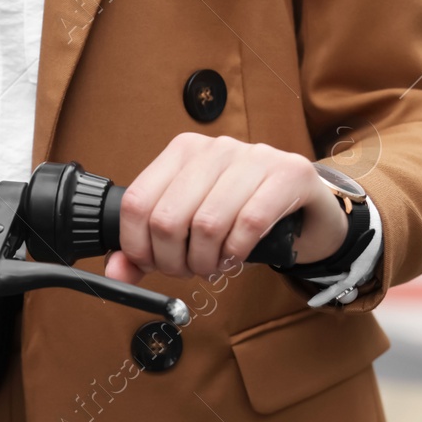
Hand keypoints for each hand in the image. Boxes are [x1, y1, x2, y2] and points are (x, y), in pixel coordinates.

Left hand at [104, 133, 349, 284]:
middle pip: (168, 218)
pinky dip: (236, 252)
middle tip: (187, 269)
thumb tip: (115, 273)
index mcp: (182, 152)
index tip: (151, 264)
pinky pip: (248, 224)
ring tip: (212, 264)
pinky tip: (236, 256)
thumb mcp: (189, 228)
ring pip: (207, 224)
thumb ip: (147, 250)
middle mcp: (215, 147)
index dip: (137, 246)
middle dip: (172, 260)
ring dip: (205, 260)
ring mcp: (254, 156)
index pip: (136, 202)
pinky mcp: (289, 173)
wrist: (306, 208)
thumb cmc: (240, 215)